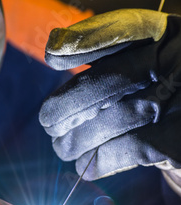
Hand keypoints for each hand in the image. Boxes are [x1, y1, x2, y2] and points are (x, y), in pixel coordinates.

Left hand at [39, 9, 180, 180]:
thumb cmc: (152, 96)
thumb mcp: (136, 67)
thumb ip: (105, 57)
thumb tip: (55, 49)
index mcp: (166, 36)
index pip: (124, 29)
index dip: (85, 41)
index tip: (52, 55)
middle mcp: (178, 63)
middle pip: (109, 81)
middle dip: (67, 105)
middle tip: (48, 122)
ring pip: (113, 119)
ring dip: (77, 139)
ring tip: (63, 147)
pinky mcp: (179, 141)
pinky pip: (127, 149)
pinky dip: (98, 159)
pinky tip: (84, 163)